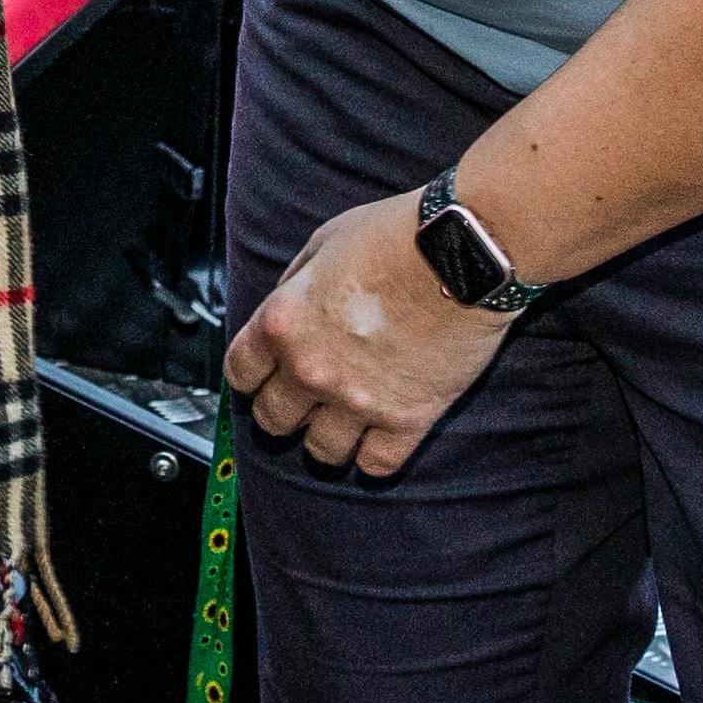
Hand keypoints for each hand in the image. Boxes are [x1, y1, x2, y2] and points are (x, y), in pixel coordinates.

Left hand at [226, 191, 514, 482]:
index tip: (264, 376)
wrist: (463, 253)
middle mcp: (312, 369)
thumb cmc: (396, 237)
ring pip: (321, 451)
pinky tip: (380, 438)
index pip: (239, 374)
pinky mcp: (407, 418)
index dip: (251, 376)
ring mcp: (358, 400)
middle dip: (284, 411)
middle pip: (273, 420)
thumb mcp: (323, 243)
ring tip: (343, 421)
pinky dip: (375, 458)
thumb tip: (285, 308)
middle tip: (304, 400)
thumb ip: (295, 285)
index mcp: (283, 323)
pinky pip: (377, 465)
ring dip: (328, 438)